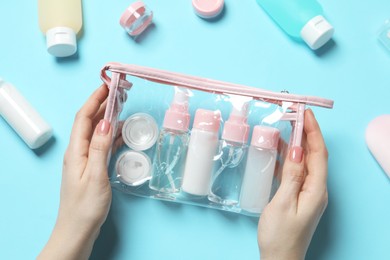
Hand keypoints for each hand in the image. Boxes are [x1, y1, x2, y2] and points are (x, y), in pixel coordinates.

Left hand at [38, 85, 112, 259]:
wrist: (78, 230)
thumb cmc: (86, 206)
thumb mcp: (95, 175)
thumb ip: (100, 147)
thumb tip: (106, 122)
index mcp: (76, 151)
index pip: (84, 117)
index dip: (95, 99)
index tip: (107, 85)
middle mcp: (78, 151)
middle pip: (89, 121)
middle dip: (102, 104)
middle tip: (119, 92)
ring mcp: (84, 159)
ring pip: (96, 131)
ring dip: (108, 117)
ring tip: (122, 107)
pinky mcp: (91, 167)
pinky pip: (101, 144)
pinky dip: (111, 135)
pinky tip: (121, 132)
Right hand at [258, 109, 328, 259]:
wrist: (279, 259)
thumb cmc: (279, 236)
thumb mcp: (282, 203)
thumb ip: (291, 175)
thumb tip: (296, 149)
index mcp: (316, 190)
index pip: (318, 153)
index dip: (313, 131)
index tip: (305, 113)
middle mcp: (316, 188)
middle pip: (313, 155)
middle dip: (306, 133)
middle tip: (294, 114)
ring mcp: (307, 192)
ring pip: (304, 161)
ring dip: (296, 144)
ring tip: (285, 127)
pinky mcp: (298, 195)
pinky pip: (296, 171)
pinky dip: (288, 158)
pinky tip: (278, 151)